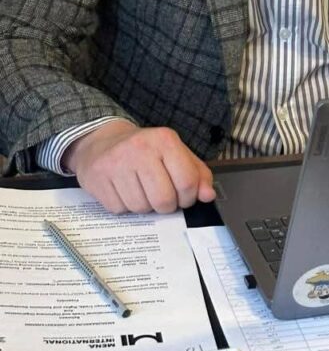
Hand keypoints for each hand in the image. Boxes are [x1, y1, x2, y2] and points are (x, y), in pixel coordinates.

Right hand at [63, 119, 215, 213]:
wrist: (103, 141)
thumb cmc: (146, 150)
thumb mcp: (176, 153)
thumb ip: (197, 174)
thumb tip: (208, 196)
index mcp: (165, 140)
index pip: (187, 182)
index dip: (189, 197)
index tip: (183, 197)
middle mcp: (140, 149)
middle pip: (164, 200)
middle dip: (167, 206)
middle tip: (162, 197)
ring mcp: (117, 164)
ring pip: (141, 208)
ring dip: (145, 207)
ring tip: (141, 190)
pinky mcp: (98, 179)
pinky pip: (120, 210)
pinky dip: (125, 207)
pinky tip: (123, 191)